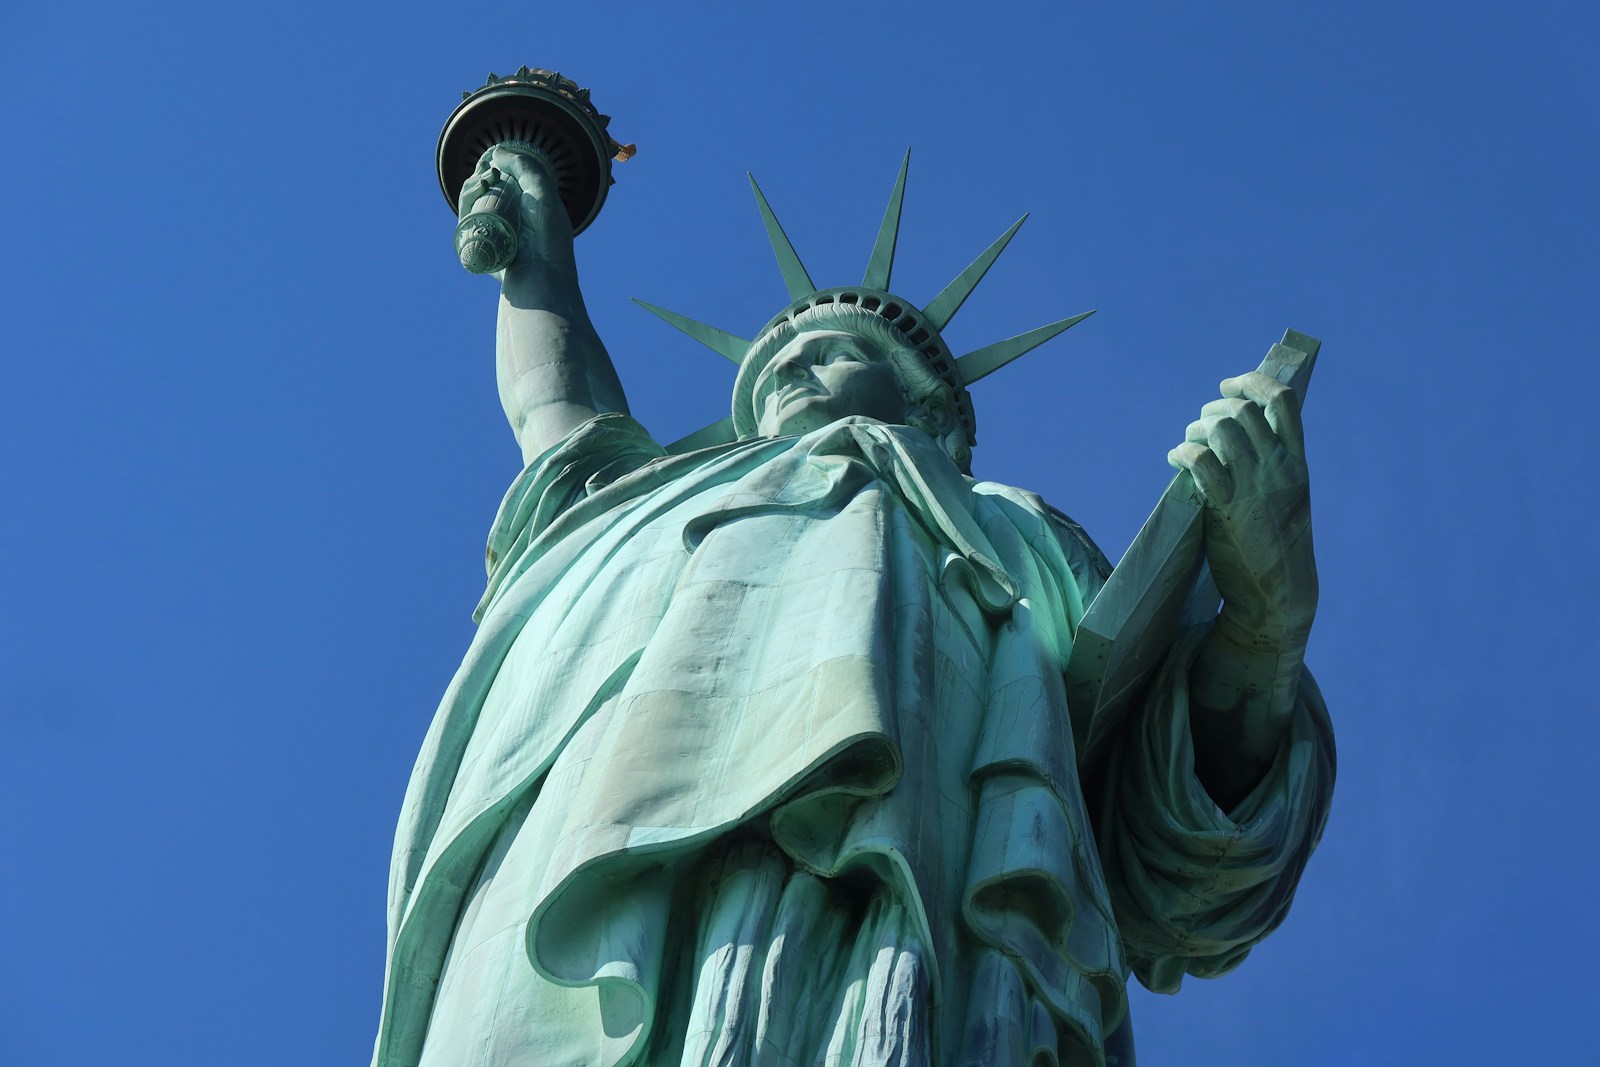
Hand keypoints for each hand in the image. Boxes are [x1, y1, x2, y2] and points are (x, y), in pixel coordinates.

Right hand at [455, 145, 572, 272]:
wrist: (540, 270)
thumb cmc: (547, 233)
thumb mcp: (542, 192)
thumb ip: (524, 166)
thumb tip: (496, 152)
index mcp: (525, 206)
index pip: (503, 181)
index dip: (495, 167)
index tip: (492, 159)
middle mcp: (507, 218)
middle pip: (484, 189)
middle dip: (481, 174)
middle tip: (488, 171)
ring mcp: (491, 230)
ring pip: (472, 201)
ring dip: (473, 184)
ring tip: (483, 180)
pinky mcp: (477, 242)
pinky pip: (466, 217)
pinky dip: (467, 200)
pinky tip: (476, 190)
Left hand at [1168, 371, 1316, 651]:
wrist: (1279, 593)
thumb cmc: (1277, 546)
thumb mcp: (1288, 498)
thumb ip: (1271, 467)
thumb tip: (1236, 436)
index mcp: (1297, 462)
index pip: (1283, 400)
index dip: (1252, 382)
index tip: (1230, 384)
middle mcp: (1279, 468)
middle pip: (1241, 410)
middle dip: (1212, 409)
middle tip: (1200, 426)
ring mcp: (1254, 486)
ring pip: (1220, 429)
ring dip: (1195, 429)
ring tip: (1188, 444)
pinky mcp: (1227, 507)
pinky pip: (1200, 461)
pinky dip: (1182, 452)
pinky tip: (1175, 460)